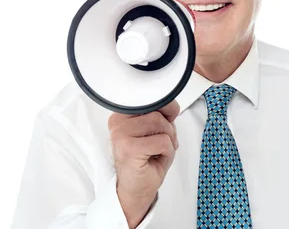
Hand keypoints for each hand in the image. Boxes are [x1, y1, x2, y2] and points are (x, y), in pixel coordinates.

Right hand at [108, 101, 179, 227]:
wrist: (137, 190)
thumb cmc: (147, 161)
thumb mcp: (157, 132)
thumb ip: (162, 115)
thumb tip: (171, 106)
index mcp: (121, 115)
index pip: (149, 99)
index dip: (165, 112)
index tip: (163, 126)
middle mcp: (117, 122)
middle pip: (156, 112)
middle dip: (168, 131)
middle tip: (160, 146)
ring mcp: (121, 135)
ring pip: (160, 124)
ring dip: (168, 142)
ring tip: (157, 153)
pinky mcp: (129, 148)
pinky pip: (162, 141)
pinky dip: (167, 152)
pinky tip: (155, 160)